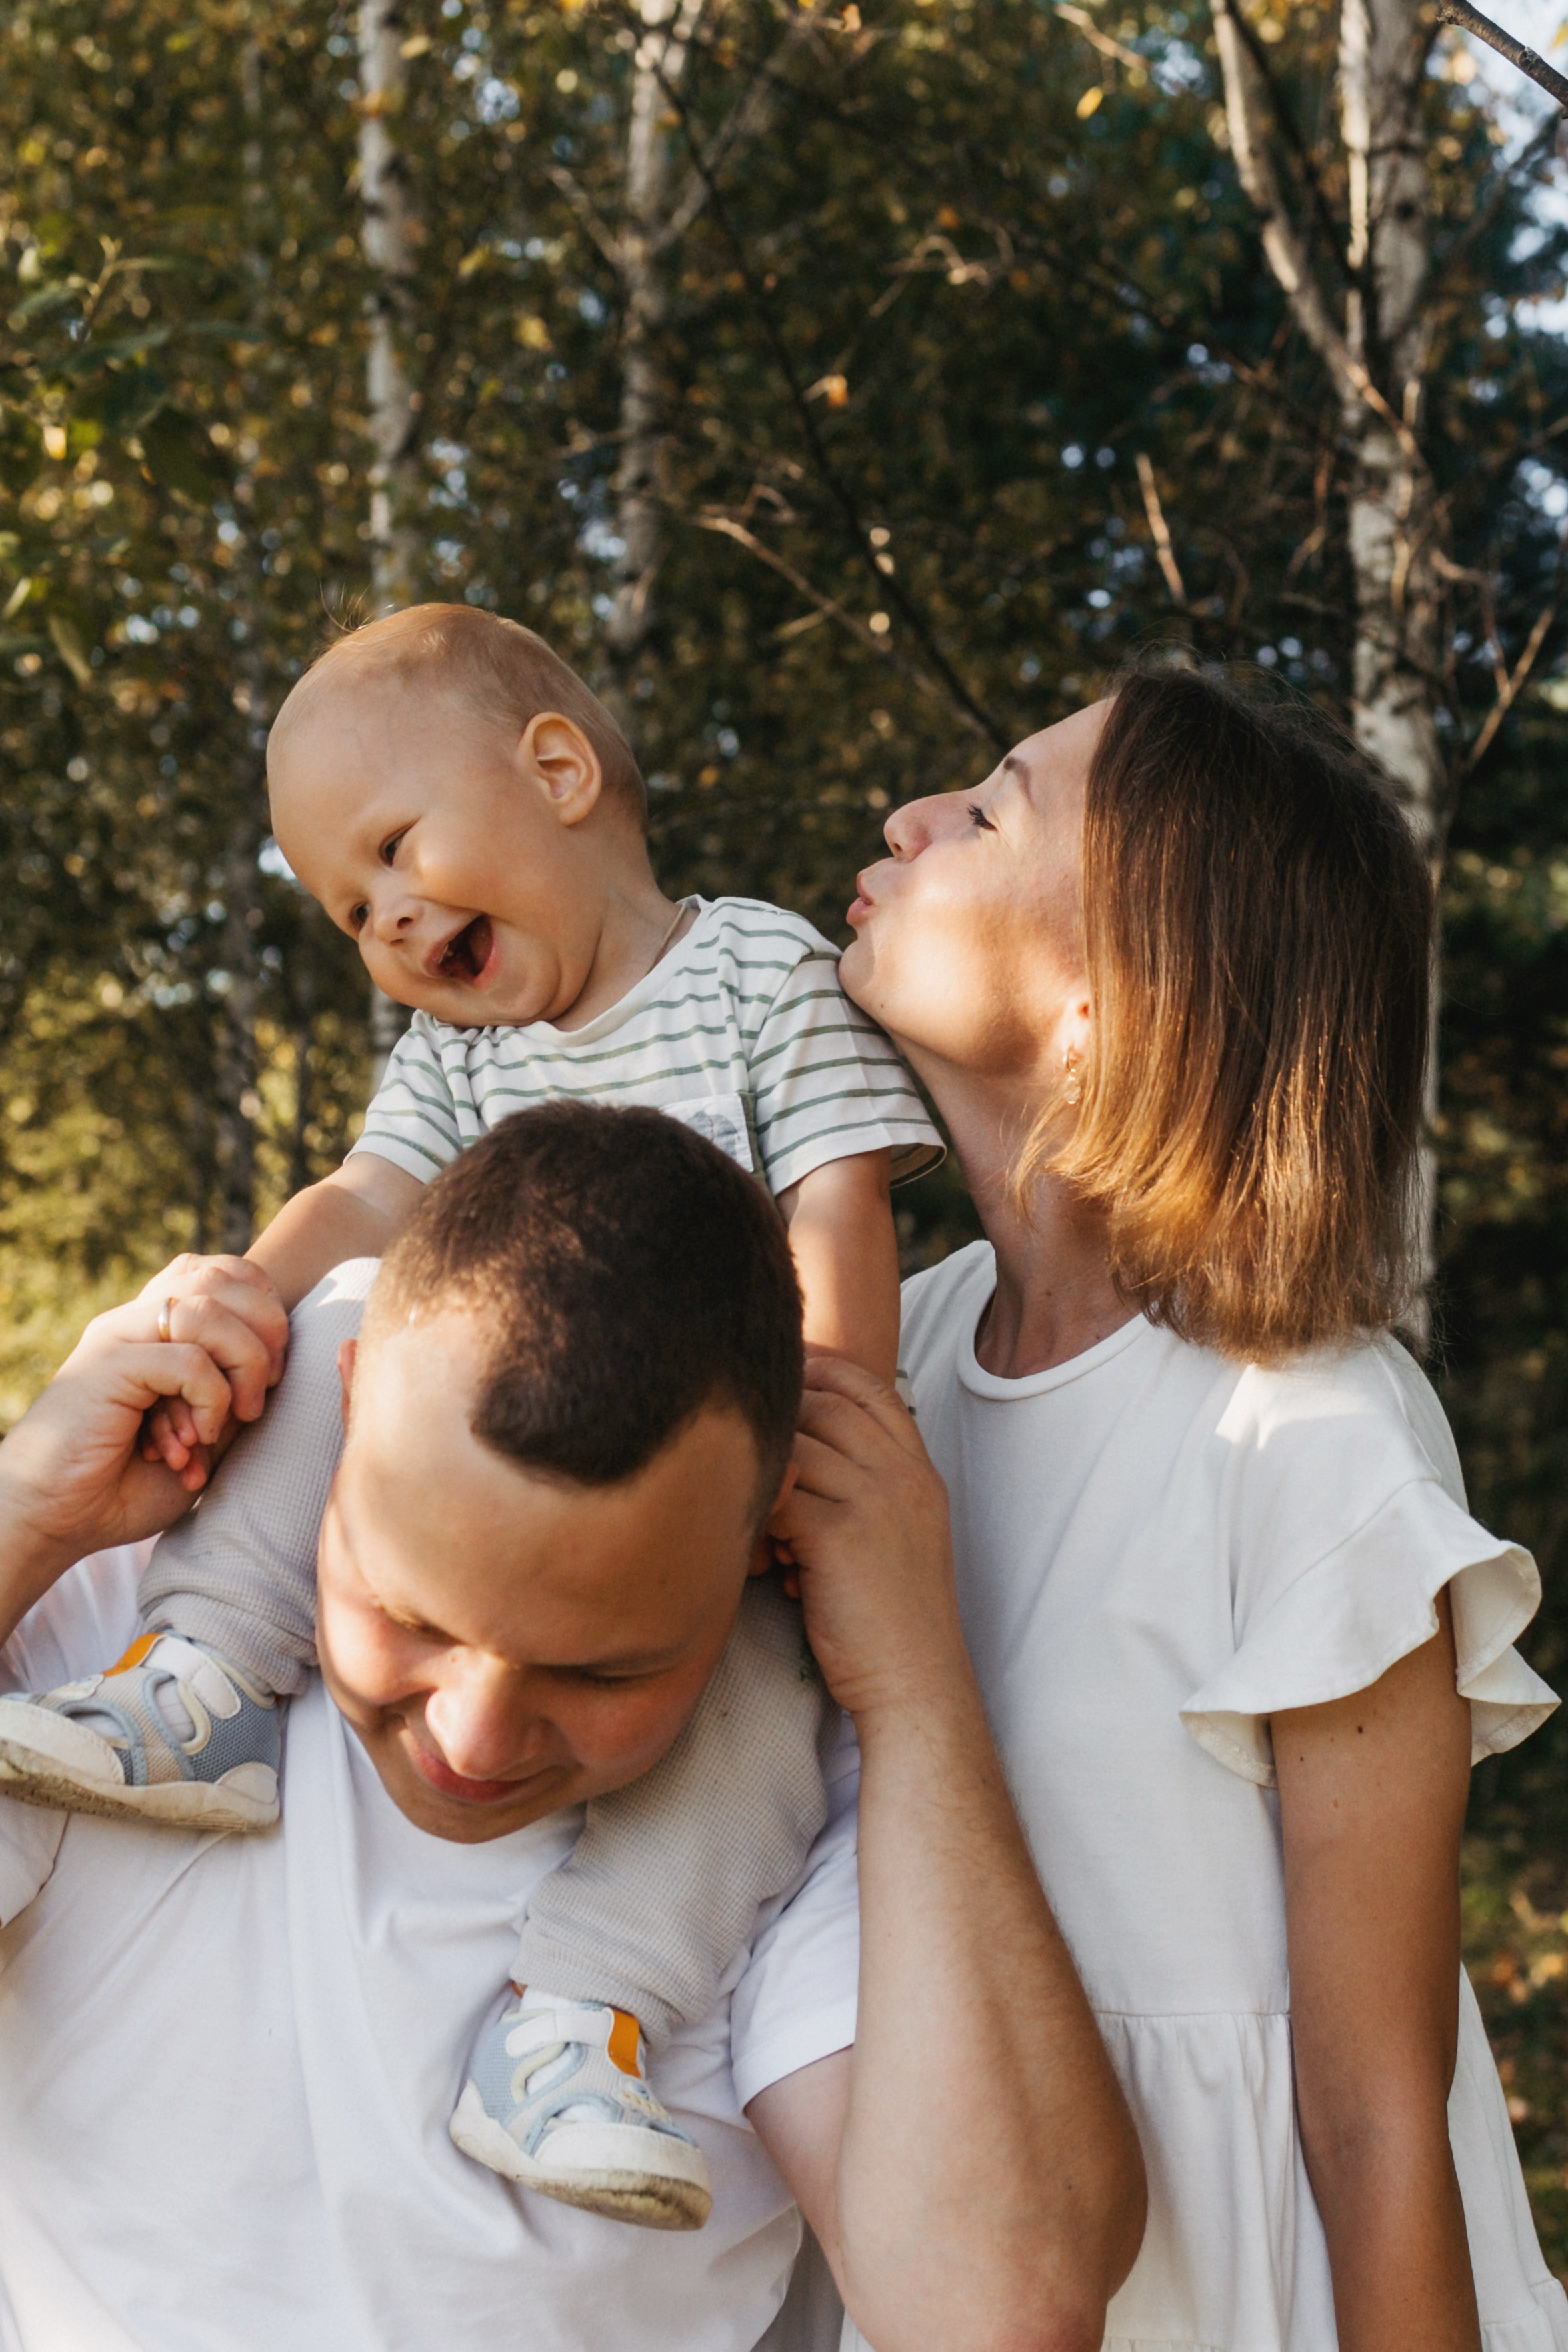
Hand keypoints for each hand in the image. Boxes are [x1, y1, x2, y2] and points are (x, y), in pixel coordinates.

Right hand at [0, 1262, 288, 1636]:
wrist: (52, 1518)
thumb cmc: (127, 1482)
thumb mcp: (202, 1429)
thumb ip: (234, 1387)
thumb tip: (280, 1362)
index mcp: (155, 1325)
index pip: (226, 1272)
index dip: (265, 1306)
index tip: (272, 1368)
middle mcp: (135, 1319)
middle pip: (222, 1277)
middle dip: (267, 1328)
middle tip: (265, 1388)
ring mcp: (118, 1337)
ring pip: (208, 1310)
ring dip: (244, 1364)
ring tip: (241, 1416)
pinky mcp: (107, 1367)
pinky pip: (187, 1360)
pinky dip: (211, 1400)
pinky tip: (198, 1440)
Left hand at [770, 1353, 965, 1722]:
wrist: (916, 1685)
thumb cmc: (895, 1622)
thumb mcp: (900, 1538)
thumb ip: (867, 1490)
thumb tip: (801, 1458)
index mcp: (921, 1474)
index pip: (871, 1390)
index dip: (823, 1371)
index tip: (782, 1375)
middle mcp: (903, 1477)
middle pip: (825, 1406)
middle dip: (779, 1421)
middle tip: (749, 1454)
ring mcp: (874, 1501)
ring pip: (794, 1448)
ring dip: (765, 1477)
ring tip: (765, 1531)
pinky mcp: (837, 1535)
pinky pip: (776, 1495)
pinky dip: (757, 1517)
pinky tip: (765, 1558)